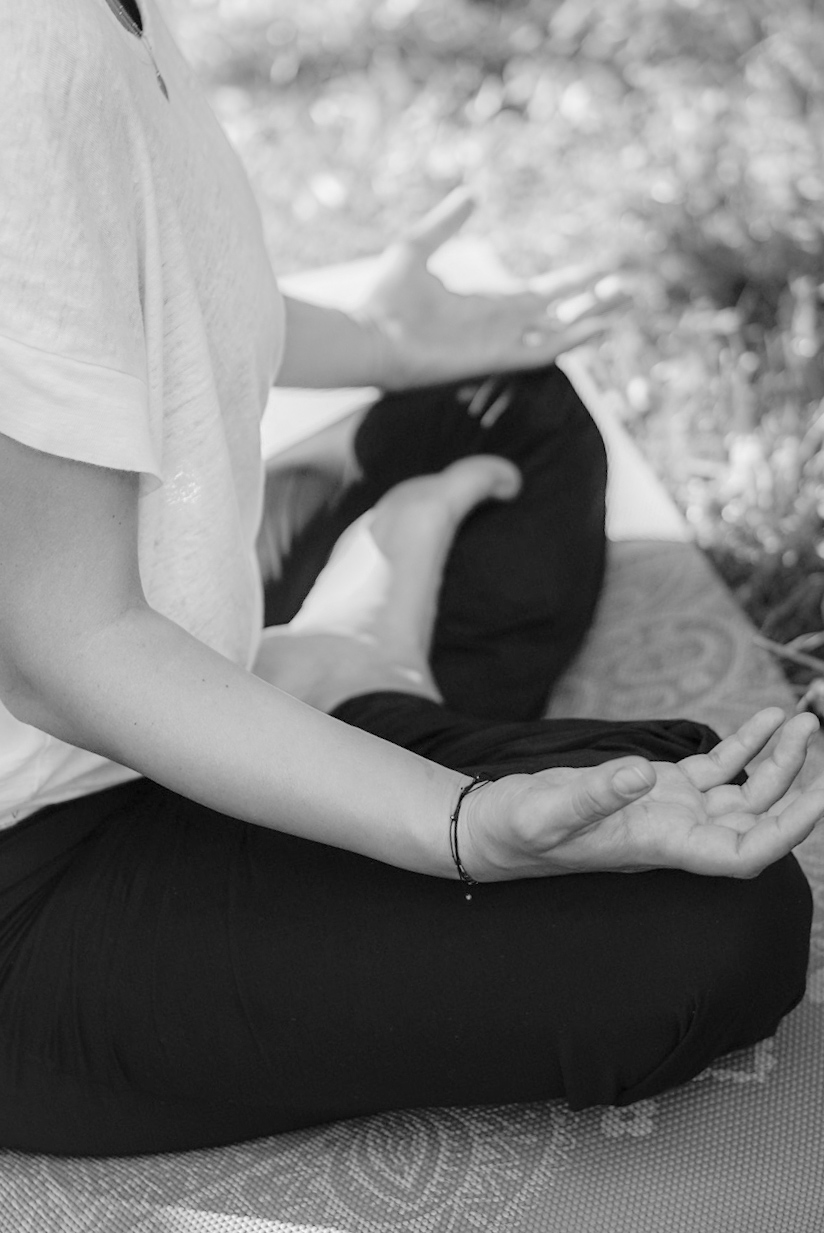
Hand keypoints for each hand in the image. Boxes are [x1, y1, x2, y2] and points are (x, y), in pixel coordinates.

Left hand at [359, 189, 627, 390]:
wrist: (369, 336)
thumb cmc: (384, 298)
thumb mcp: (417, 247)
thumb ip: (446, 224)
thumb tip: (470, 194)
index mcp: (488, 302)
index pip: (543, 293)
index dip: (575, 280)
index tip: (604, 265)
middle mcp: (502, 325)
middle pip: (561, 313)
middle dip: (595, 300)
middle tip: (631, 285)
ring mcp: (500, 342)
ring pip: (560, 331)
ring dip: (593, 316)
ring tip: (626, 299)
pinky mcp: (495, 357)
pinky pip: (542, 352)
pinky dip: (572, 340)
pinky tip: (597, 326)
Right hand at [461, 708, 823, 880]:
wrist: (494, 827)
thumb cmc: (518, 829)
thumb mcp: (548, 809)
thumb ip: (595, 793)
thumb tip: (640, 773)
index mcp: (661, 846)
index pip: (743, 853)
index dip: (787, 830)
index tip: (820, 797)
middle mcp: (678, 833)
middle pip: (758, 819)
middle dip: (796, 783)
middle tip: (817, 735)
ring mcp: (673, 810)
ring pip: (745, 791)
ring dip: (778, 759)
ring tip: (802, 721)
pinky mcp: (660, 788)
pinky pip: (718, 769)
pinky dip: (745, 745)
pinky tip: (767, 719)